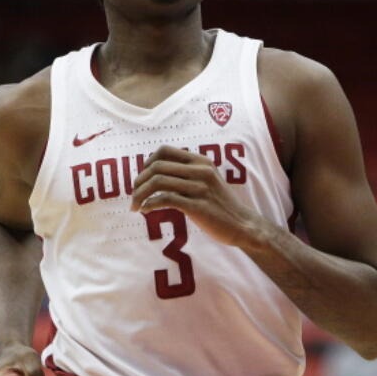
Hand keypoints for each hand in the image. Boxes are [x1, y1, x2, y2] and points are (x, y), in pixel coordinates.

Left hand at [129, 145, 268, 247]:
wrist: (242, 225)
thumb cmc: (220, 204)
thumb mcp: (207, 180)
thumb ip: (187, 173)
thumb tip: (156, 172)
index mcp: (200, 161)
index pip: (164, 151)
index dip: (147, 162)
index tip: (142, 178)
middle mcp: (200, 170)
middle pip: (156, 166)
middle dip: (139, 181)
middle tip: (134, 195)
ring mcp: (199, 188)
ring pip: (157, 182)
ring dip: (140, 194)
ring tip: (136, 206)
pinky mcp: (198, 206)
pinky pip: (165, 199)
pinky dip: (150, 204)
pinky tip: (146, 211)